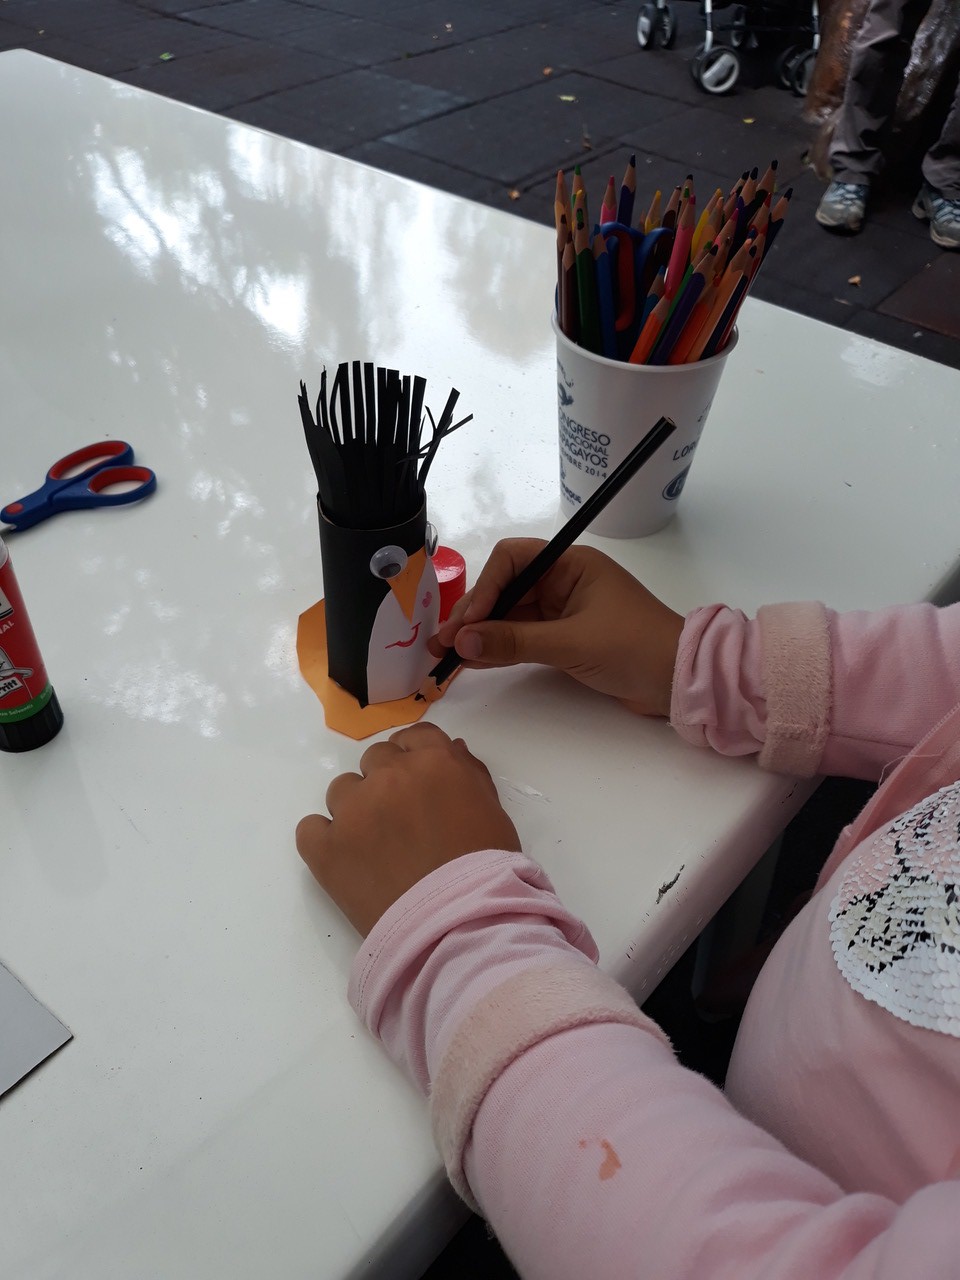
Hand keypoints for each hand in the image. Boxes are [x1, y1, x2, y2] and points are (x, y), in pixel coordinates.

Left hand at [297, 723, 520, 935]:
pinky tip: (344, 859)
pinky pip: (309, 828)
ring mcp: (353, 810)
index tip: (417, 784)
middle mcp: (388, 776)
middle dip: (385, 782)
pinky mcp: (325, 847)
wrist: (458, 924)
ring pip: (341, 790)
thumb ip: (469, 774)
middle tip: (400, 820)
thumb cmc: (487, 869)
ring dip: (355, 808)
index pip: (413, 738)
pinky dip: (324, 839)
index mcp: (434, 762)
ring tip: (373, 845)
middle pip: (375, 760)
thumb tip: (452, 749)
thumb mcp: (493, 812)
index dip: (413, 758)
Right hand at [429, 540, 683, 716]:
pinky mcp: (566, 639)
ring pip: (511, 616)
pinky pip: (523, 638)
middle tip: (442, 643)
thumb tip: (463, 643)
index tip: (467, 623)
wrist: (680, 682)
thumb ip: (515, 642)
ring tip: (446, 656)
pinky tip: (473, 661)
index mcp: (571, 565)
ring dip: (481, 634)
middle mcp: (564, 582)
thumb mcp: (572, 644)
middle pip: (506, 589)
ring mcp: (564, 612)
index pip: (513, 560)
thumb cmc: (634, 648)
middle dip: (474, 615)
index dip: (484, 588)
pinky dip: (500, 649)